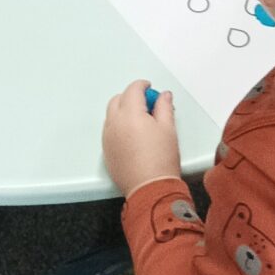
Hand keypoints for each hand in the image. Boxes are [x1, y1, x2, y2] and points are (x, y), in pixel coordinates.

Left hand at [102, 79, 181, 196]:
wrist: (151, 188)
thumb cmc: (161, 159)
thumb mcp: (168, 129)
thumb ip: (164, 107)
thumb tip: (163, 96)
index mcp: (130, 114)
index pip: (133, 90)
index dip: (142, 86)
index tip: (150, 88)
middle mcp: (114, 123)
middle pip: (118, 99)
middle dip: (131, 97)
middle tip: (147, 104)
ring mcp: (107, 137)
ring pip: (111, 114)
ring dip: (123, 110)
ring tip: (140, 121)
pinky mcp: (106, 151)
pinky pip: (109, 130)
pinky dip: (118, 125)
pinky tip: (132, 135)